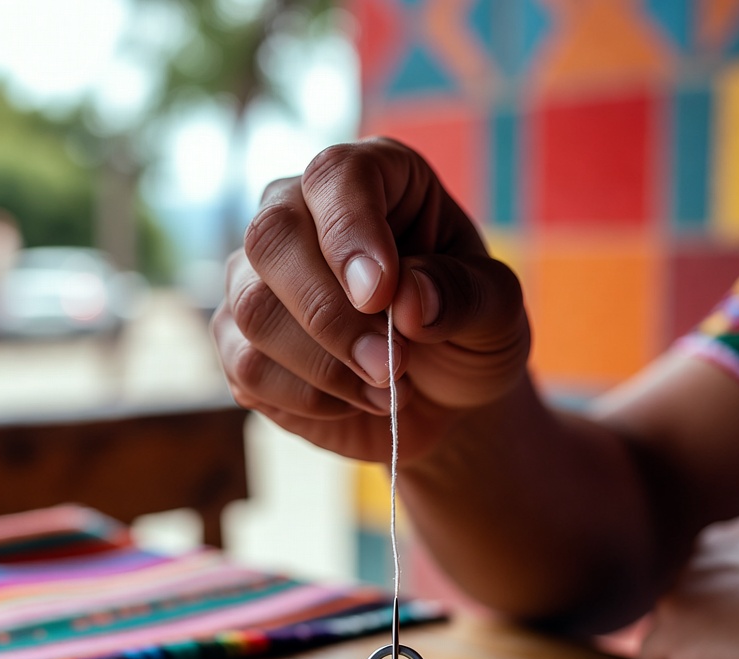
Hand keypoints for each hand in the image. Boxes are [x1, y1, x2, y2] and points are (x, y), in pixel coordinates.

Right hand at [212, 138, 530, 462]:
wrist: (442, 397)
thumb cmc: (469, 333)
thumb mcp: (498, 312)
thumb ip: (465, 295)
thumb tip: (407, 299)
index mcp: (376, 180)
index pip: (336, 177)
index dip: (351, 231)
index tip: (381, 295)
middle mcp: (302, 215)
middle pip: (271, 238)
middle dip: (331, 315)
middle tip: (392, 364)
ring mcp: (260, 279)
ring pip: (254, 310)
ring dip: (326, 366)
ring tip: (388, 391)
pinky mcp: (241, 343)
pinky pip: (247, 367)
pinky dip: (308, 398)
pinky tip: (353, 401)